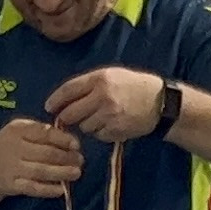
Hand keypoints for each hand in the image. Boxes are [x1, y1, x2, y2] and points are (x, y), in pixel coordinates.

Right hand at [0, 119, 85, 199]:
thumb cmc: (9, 146)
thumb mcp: (20, 131)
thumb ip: (41, 132)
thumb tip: (69, 139)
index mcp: (17, 130)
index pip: (44, 133)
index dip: (63, 139)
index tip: (77, 145)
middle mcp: (13, 147)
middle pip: (45, 153)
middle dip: (66, 157)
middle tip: (80, 160)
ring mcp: (11, 168)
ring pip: (41, 171)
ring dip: (61, 173)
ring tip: (76, 173)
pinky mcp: (11, 185)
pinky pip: (32, 188)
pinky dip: (48, 189)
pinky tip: (61, 189)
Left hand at [43, 67, 167, 142]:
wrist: (162, 102)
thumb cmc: (134, 85)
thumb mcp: (112, 75)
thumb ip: (89, 84)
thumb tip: (65, 98)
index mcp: (100, 79)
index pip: (68, 90)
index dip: (55, 100)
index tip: (48, 107)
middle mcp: (102, 96)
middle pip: (71, 113)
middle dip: (67, 117)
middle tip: (68, 118)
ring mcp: (109, 115)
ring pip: (84, 126)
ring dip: (86, 124)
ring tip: (99, 118)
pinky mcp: (116, 130)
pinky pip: (98, 135)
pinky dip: (100, 132)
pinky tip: (111, 124)